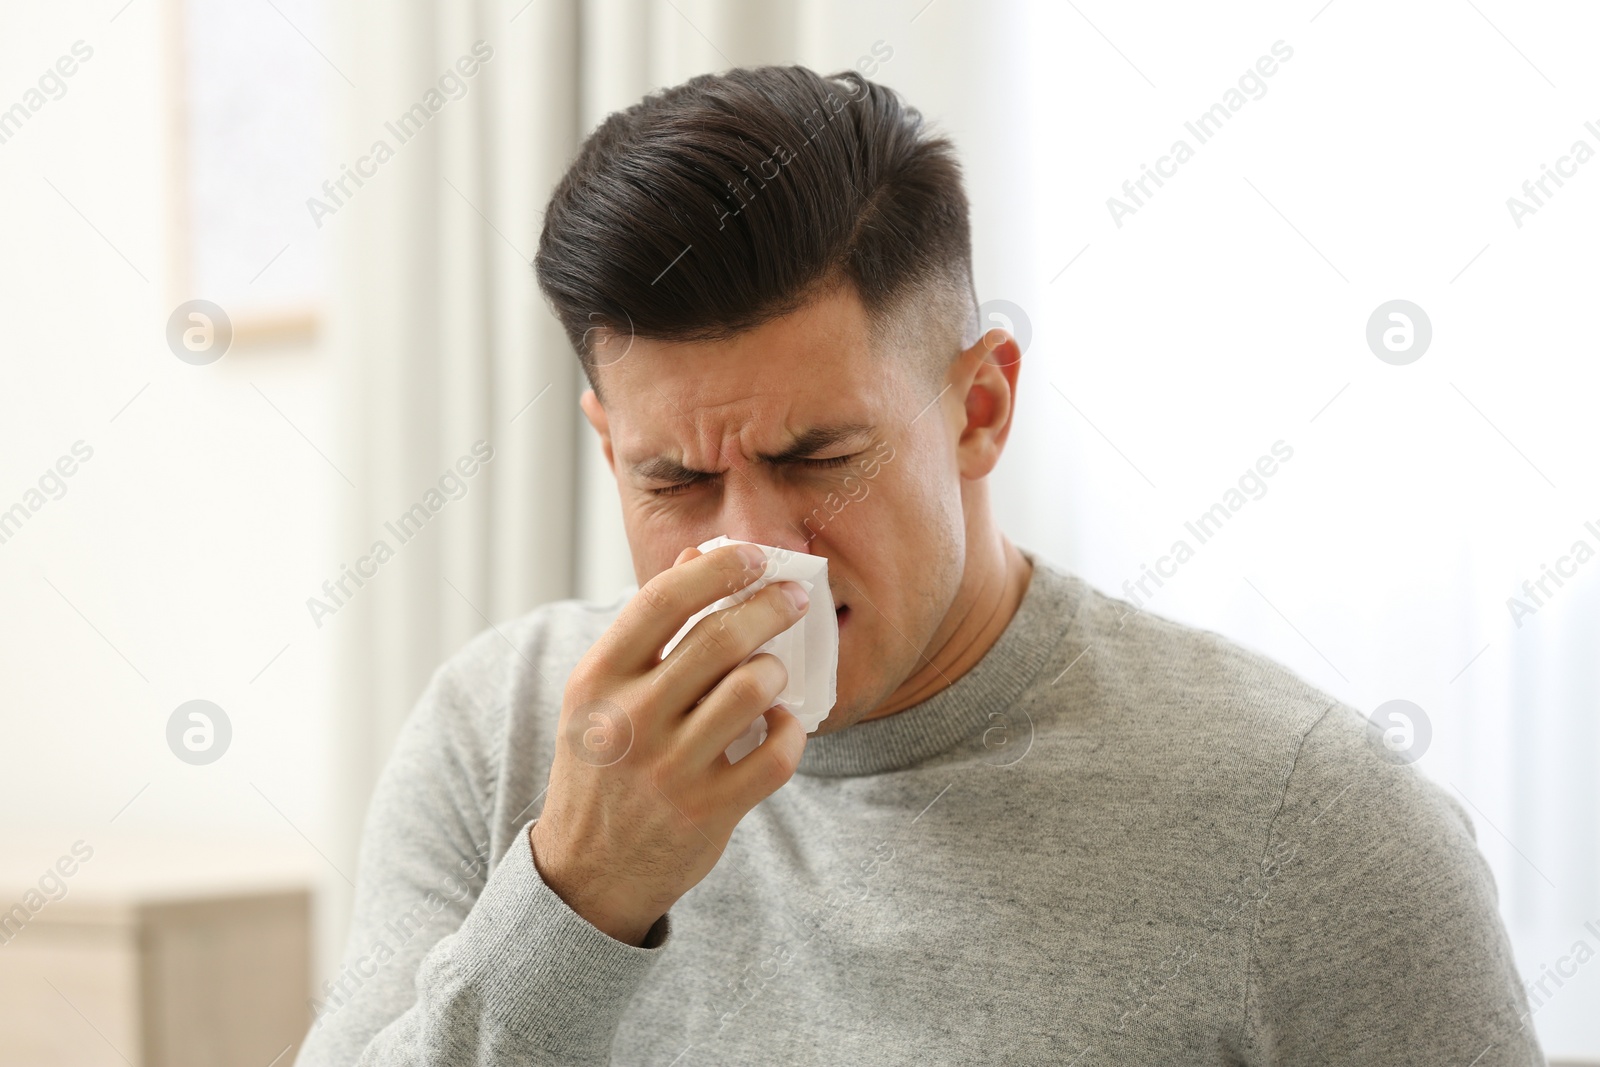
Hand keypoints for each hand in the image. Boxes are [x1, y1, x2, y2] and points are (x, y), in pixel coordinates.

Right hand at [530, 542, 811, 945]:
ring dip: (775, 672)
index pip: (661, 600)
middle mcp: (630, 720)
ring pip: (752, 690)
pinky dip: (791, 732)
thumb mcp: (602, 694)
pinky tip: (779, 727)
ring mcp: (669, 769)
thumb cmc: (604, 764)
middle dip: (769, 607)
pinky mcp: (708, 811)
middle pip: (720, 639)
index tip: (754, 556)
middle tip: (793, 598)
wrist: (586, 872)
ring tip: (772, 674)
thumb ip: (649, 628)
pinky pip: (776, 755)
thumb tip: (699, 556)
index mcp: (598, 680)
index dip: (717, 568)